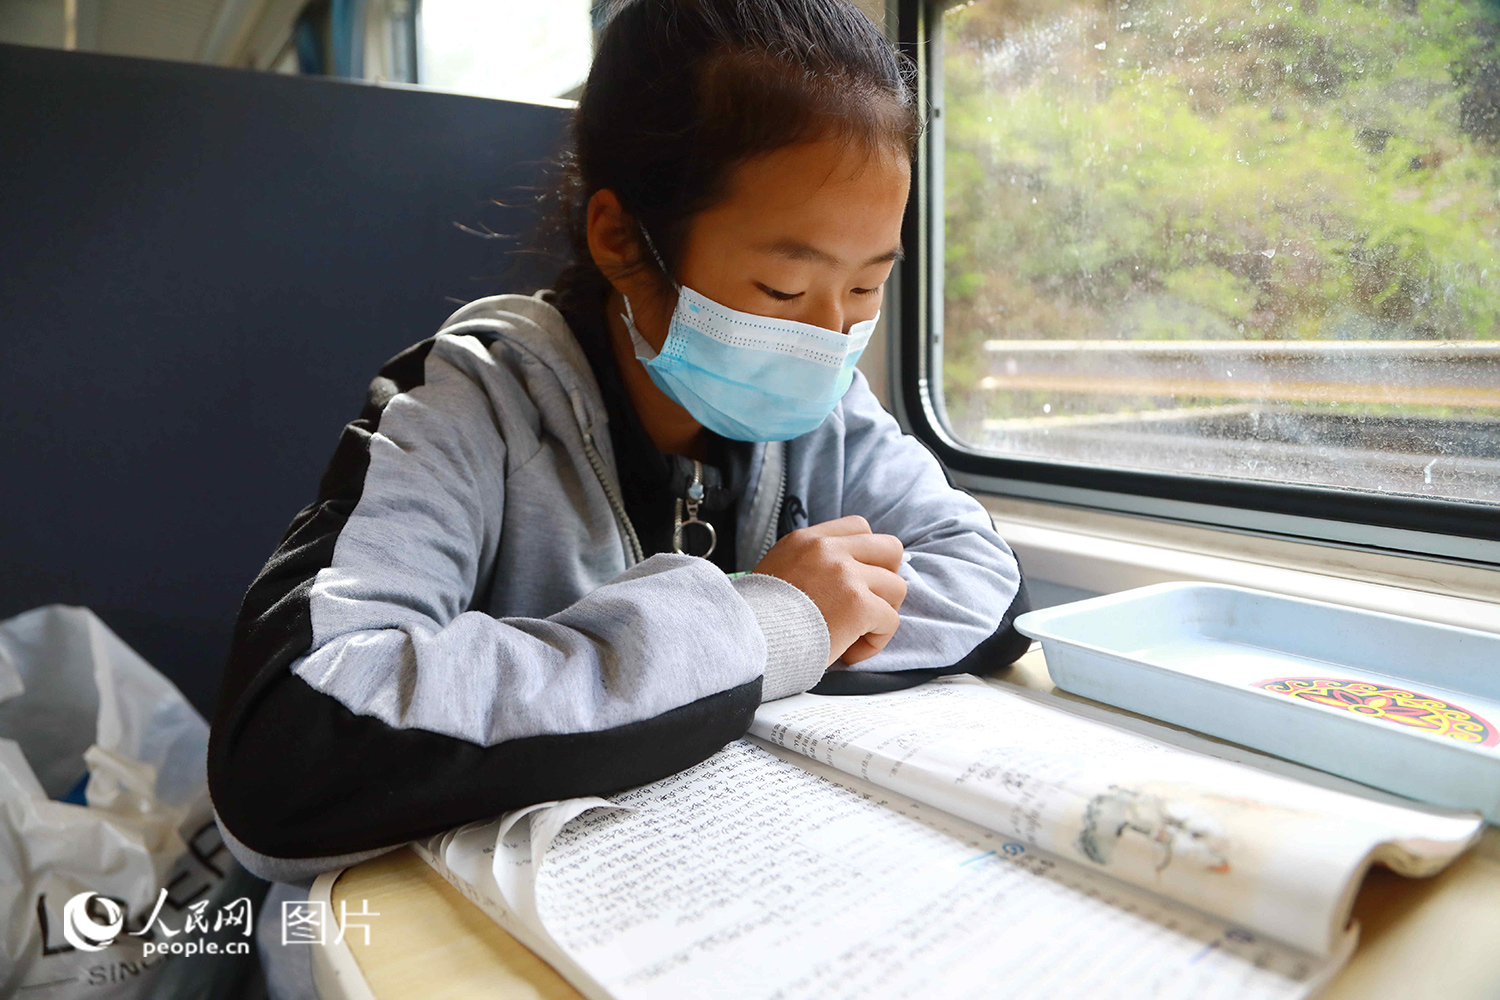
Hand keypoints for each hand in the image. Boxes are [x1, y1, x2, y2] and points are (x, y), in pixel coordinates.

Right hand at [751, 515, 906, 666]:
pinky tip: (849, 652)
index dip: (867, 556)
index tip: (857, 581)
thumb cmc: (760, 618)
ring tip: (854, 634)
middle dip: (886, 579)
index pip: (859, 527)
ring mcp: (846, 574)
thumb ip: (811, 565)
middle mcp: (828, 549)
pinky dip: (874, 642)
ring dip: (881, 614)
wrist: (748, 640)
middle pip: (890, 548)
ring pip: (896, 588)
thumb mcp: (778, 571)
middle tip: (867, 605)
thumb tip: (842, 581)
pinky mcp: (858, 604)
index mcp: (807, 540)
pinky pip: (890, 621)